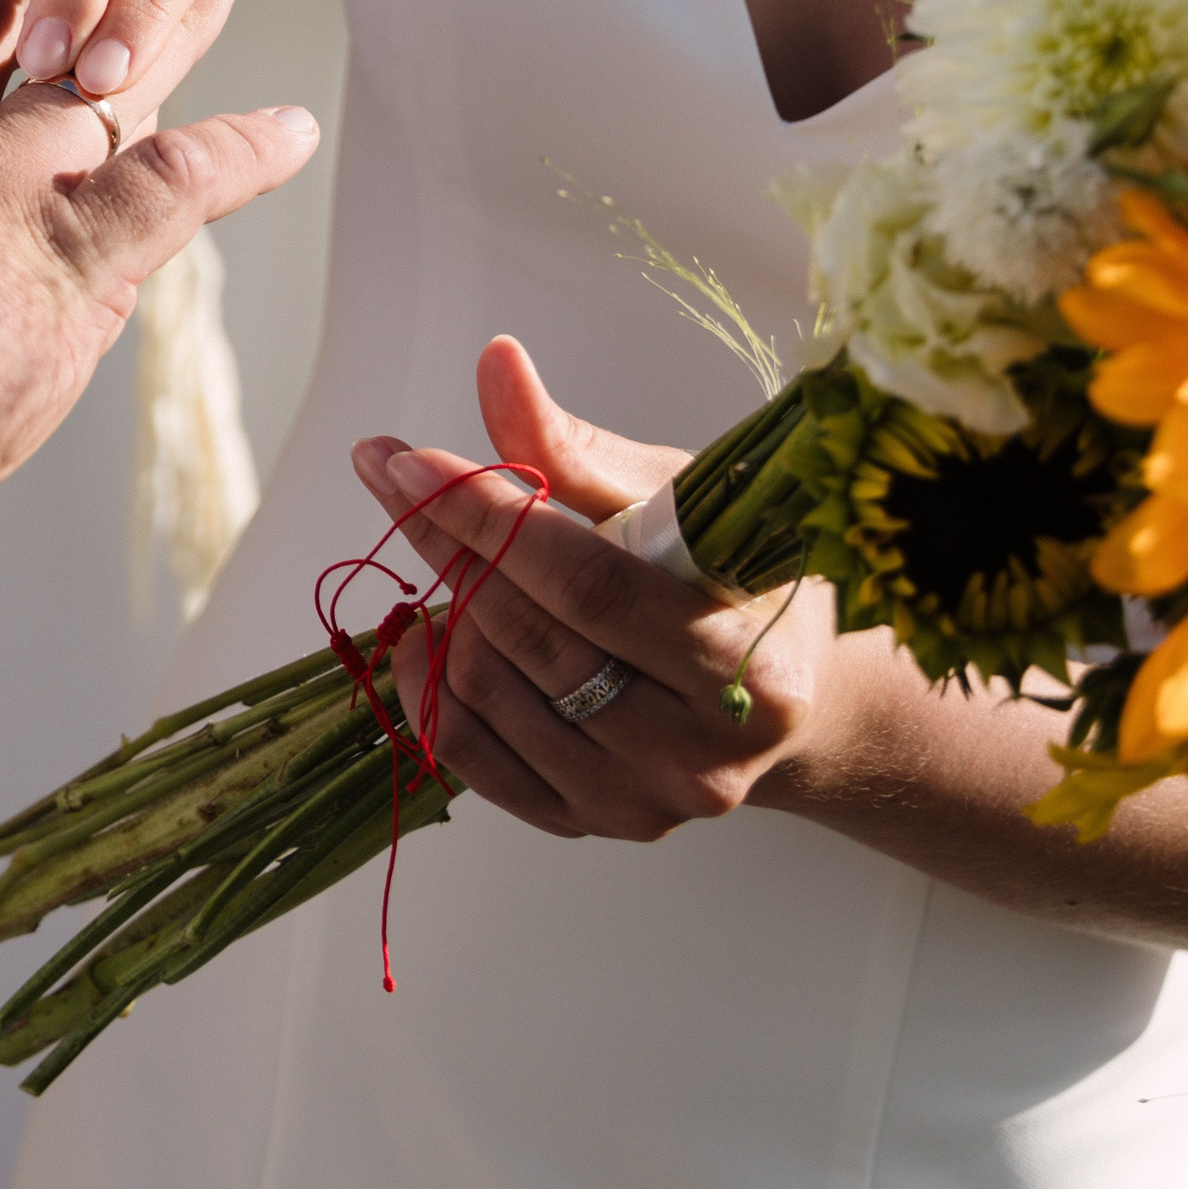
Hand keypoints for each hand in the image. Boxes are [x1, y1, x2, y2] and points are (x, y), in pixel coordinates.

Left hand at [349, 337, 849, 839]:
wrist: (784, 700)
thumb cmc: (737, 580)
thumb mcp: (683, 502)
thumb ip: (582, 450)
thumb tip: (496, 362)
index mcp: (752, 669)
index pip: (590, 588)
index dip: (490, 517)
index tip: (409, 459)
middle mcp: (701, 759)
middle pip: (531, 638)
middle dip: (449, 544)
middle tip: (402, 478)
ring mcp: (641, 805)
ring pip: (487, 693)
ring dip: (450, 611)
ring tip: (464, 559)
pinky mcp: (589, 826)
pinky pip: (467, 754)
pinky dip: (431, 682)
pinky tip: (434, 630)